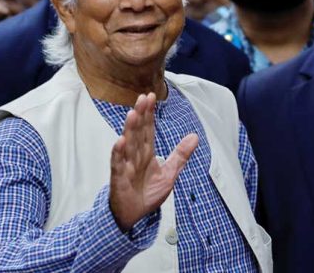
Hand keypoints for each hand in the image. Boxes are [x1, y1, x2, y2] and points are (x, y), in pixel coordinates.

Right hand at [109, 92, 198, 231]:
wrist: (135, 216)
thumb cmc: (148, 193)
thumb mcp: (169, 173)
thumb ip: (180, 155)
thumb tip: (195, 136)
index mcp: (146, 152)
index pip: (147, 129)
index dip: (149, 113)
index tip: (150, 96)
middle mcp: (135, 155)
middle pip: (137, 132)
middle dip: (140, 115)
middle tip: (142, 98)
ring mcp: (126, 165)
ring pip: (128, 144)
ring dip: (129, 129)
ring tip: (132, 114)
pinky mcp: (119, 178)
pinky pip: (118, 164)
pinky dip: (118, 153)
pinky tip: (120, 141)